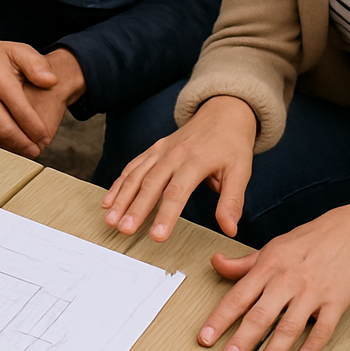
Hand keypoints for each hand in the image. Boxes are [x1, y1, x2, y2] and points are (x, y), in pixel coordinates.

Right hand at [0, 27, 82, 157]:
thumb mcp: (17, 51)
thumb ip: (37, 65)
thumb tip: (51, 81)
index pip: (19, 109)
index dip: (35, 128)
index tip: (44, 138)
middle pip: (4, 128)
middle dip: (23, 144)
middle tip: (35, 151)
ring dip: (7, 148)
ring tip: (22, 150)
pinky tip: (1, 146)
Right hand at [102, 95, 256, 240]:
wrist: (222, 113)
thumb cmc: (232, 145)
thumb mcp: (241, 171)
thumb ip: (232, 201)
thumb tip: (230, 229)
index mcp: (196, 161)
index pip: (177, 192)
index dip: (165, 215)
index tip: (157, 237)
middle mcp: (173, 155)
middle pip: (150, 185)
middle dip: (134, 209)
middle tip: (124, 230)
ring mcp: (160, 151)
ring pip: (135, 176)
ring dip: (121, 198)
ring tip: (110, 220)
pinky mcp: (153, 150)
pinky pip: (132, 167)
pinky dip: (118, 184)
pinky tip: (109, 201)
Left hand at [198, 192, 349, 350]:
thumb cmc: (311, 240)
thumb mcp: (273, 247)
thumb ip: (244, 263)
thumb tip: (216, 263)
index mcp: (268, 267)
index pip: (238, 297)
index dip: (219, 319)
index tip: (205, 337)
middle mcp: (288, 280)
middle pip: (261, 314)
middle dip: (242, 339)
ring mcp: (313, 292)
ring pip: (290, 325)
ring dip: (275, 350)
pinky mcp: (336, 301)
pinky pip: (323, 328)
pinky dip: (312, 346)